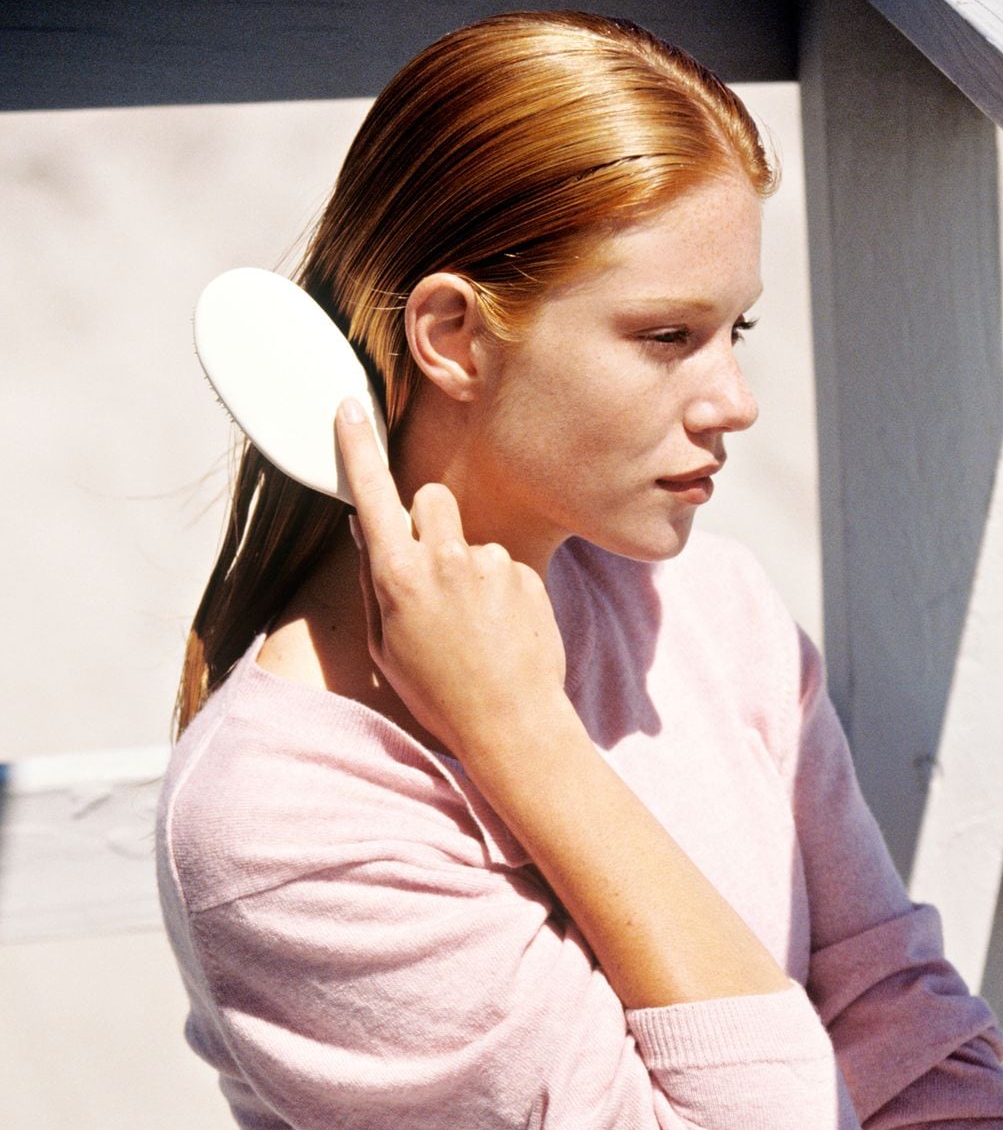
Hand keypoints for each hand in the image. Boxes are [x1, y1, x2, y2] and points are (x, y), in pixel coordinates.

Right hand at [336, 402, 568, 763]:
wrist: (510, 722)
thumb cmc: (438, 692)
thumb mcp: (385, 644)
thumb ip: (374, 581)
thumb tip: (366, 529)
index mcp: (397, 577)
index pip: (371, 495)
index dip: (357, 448)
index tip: (351, 407)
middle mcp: (442, 560)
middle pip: (430, 497)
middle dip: (429, 520)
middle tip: (433, 569)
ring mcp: (487, 565)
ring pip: (469, 538)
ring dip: (467, 566)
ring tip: (475, 623)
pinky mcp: (525, 574)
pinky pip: (503, 565)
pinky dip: (500, 590)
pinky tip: (502, 631)